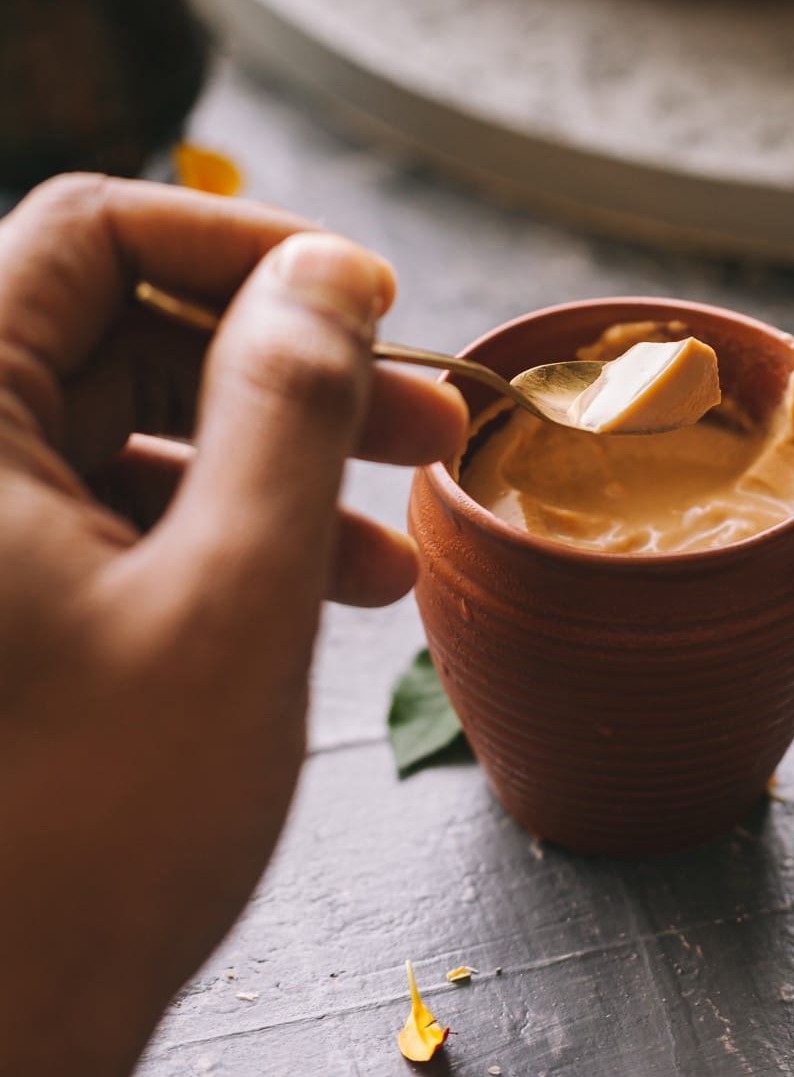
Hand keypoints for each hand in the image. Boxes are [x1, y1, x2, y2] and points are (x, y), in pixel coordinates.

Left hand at [0, 174, 467, 1076]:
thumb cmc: (96, 840)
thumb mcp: (233, 595)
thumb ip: (288, 408)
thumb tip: (327, 271)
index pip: (86, 235)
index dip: (241, 245)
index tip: (370, 297)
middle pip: (115, 331)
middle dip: (285, 365)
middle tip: (425, 418)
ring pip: (126, 429)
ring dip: (275, 456)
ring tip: (409, 517)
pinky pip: (112, 518)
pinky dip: (225, 530)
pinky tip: (337, 586)